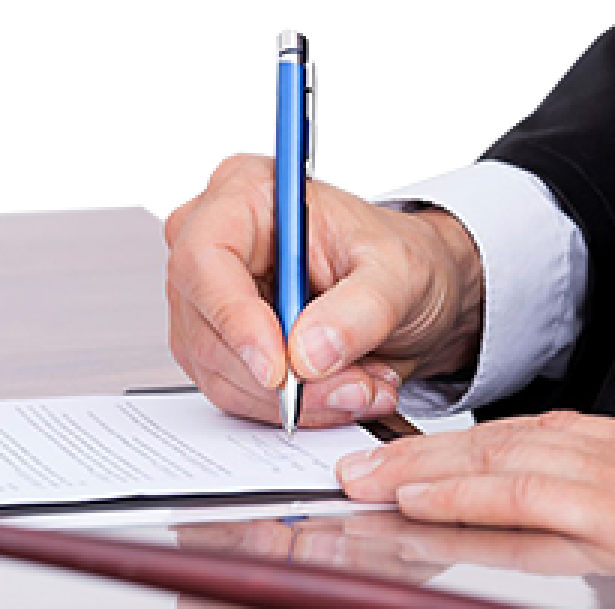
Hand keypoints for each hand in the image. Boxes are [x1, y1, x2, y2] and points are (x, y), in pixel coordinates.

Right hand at [164, 154, 483, 426]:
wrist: (409, 298)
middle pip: (207, 325)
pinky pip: (236, 394)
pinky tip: (339, 391)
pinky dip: (292, 406)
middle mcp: (216, 244)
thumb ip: (361, 309)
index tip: (277, 368)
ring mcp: (210, 300)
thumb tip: (310, 351)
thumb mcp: (401, 274)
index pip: (205, 257)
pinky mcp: (219, 347)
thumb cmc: (398, 262)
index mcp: (247, 195)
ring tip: (361, 385)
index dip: (234, 317)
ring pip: (220, 371)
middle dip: (280, 376)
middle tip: (350, 387)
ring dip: (295, 398)